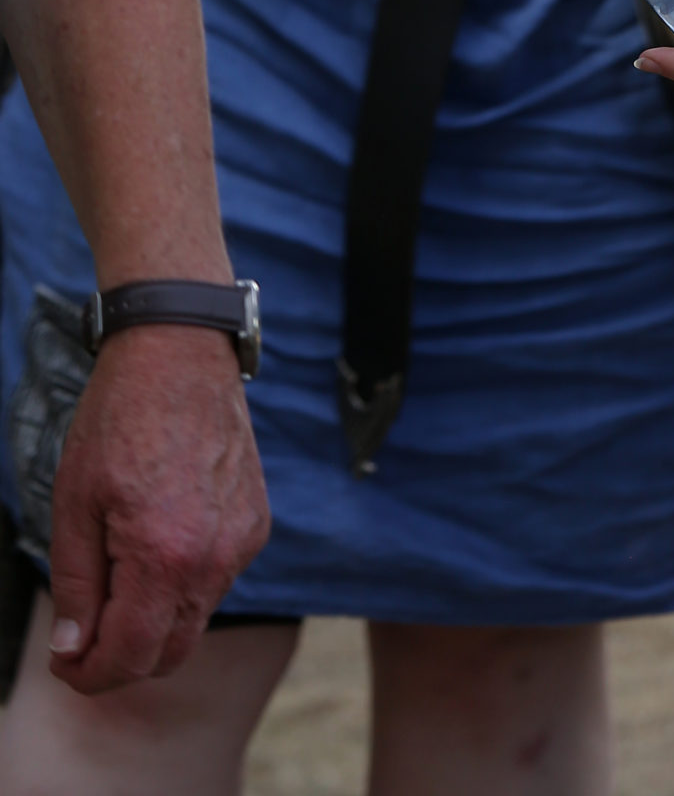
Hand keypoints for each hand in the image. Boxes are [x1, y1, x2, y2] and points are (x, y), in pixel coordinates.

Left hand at [48, 326, 268, 693]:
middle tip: (84, 633)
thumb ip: (76, 585)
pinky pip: (218, 579)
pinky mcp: (256, 522)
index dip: (88, 675)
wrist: (181, 351)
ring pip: (194, 619)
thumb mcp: (75, 502)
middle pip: (168, 654)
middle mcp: (215, 558)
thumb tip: (72, 649)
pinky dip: (184, 581)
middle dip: (122, 657)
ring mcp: (243, 540)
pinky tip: (160, 535)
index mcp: (164, 557)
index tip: (66, 663)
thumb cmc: (120, 418)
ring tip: (120, 567)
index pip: (129, 658)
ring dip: (154, 618)